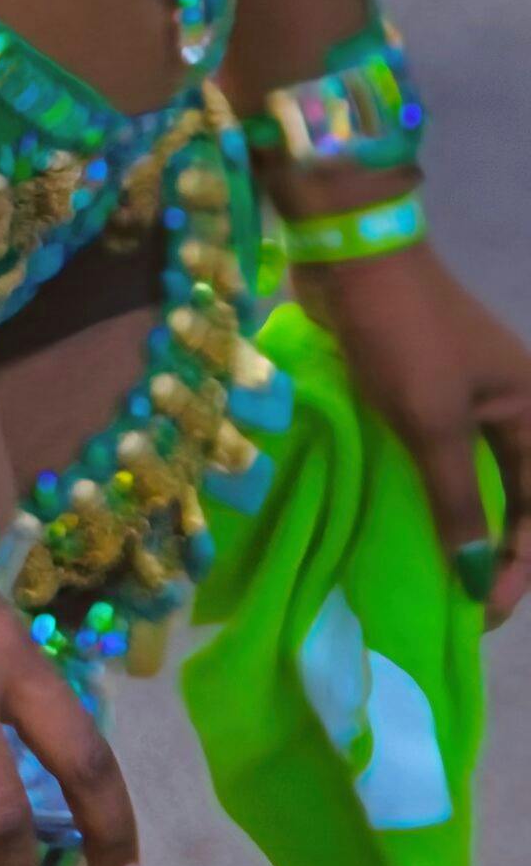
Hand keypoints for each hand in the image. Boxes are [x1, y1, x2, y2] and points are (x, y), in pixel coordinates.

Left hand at [291, 232, 530, 626]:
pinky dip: (428, 494)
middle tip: (460, 604)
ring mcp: (464, 399)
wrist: (352, 254)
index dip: (517, 564)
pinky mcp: (419, 393)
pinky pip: (435, 458)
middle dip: (494, 552)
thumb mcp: (434, 424)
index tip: (482, 611)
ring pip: (475, 481)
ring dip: (460, 526)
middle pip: (517, 498)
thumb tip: (475, 573)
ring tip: (435, 576)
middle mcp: (510, 409)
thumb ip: (458, 498)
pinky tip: (405, 526)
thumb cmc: (405, 336)